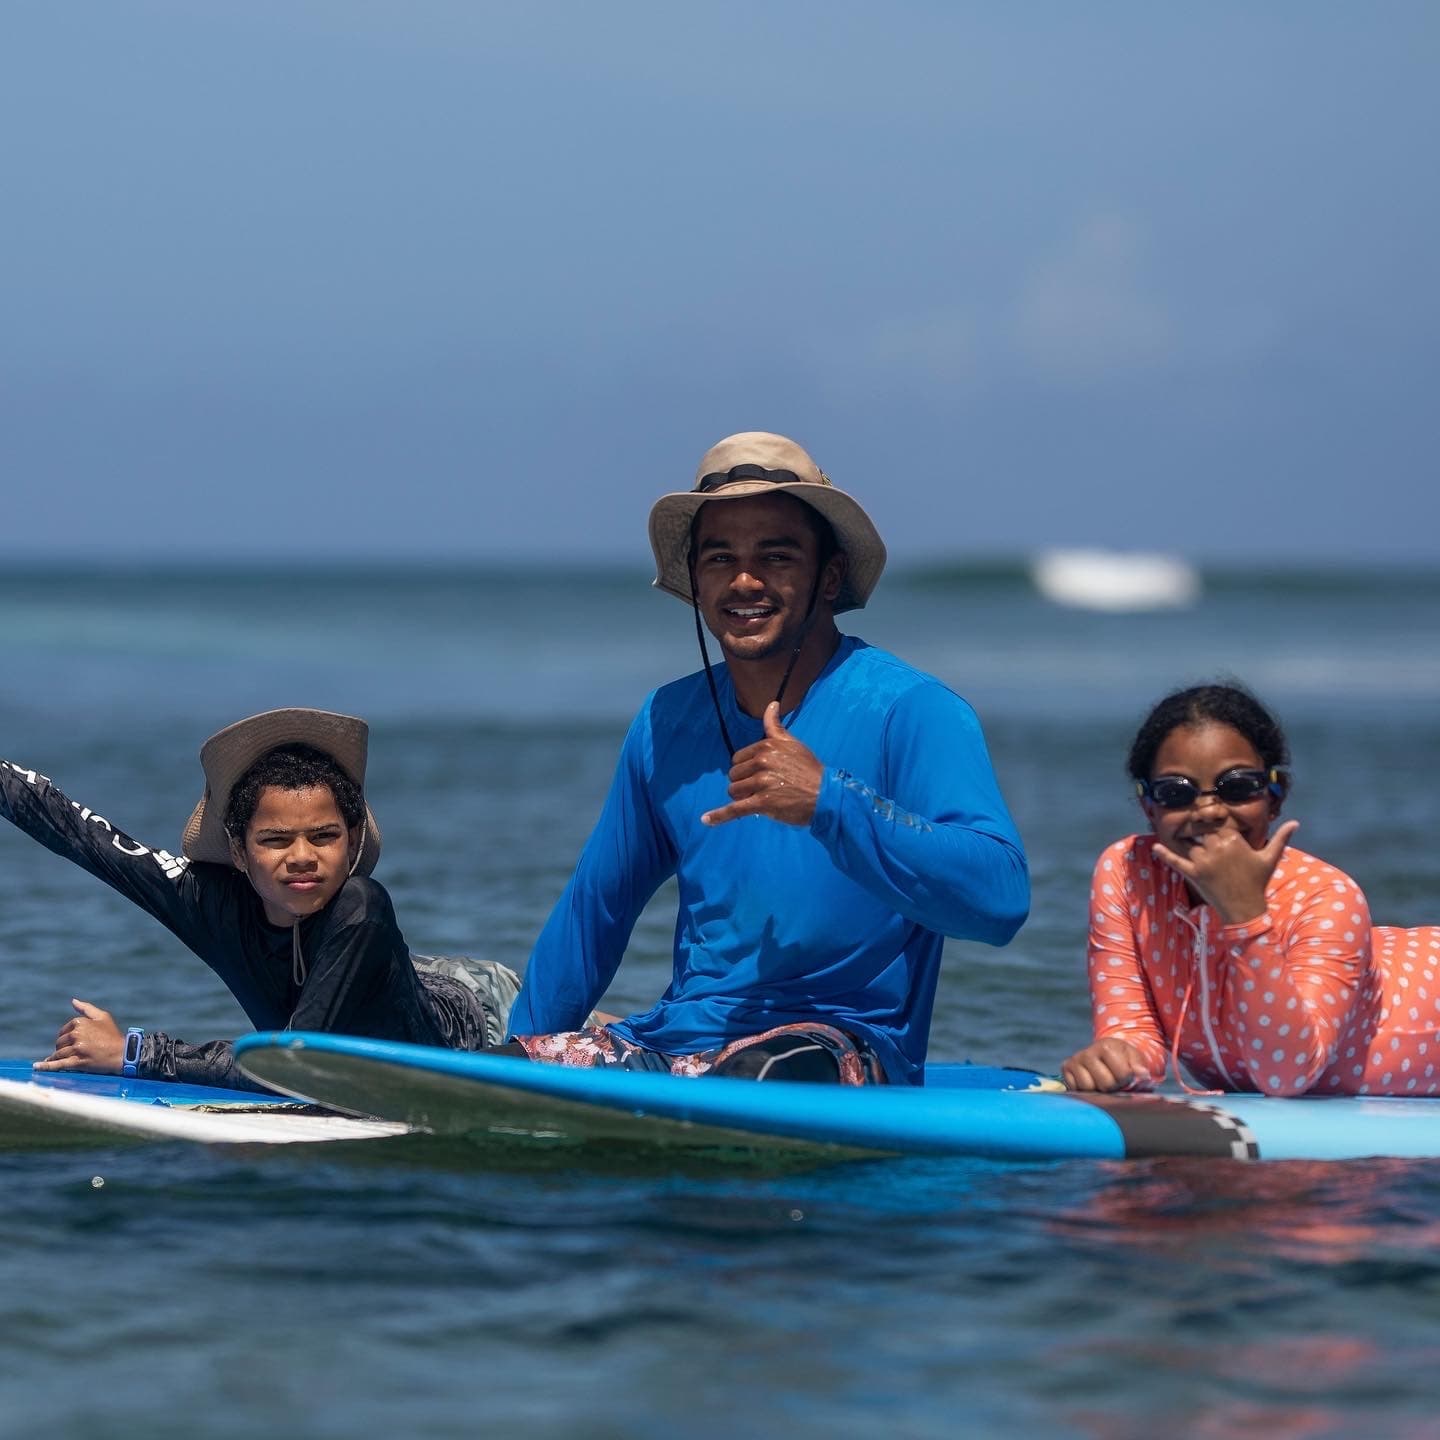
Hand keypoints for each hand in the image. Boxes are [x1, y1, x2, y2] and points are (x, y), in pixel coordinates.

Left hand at [33, 998, 124, 1073]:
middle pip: (59, 1043)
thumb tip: (73, 1001)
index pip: (63, 1032)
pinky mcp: (77, 1062)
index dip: (67, 1038)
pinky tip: (37, 1066)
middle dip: (64, 1048)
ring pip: (58, 1054)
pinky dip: (46, 1066)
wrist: (123, 1053)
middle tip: (76, 1052)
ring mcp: (76, 1049)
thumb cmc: (113, 1034)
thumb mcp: (102, 1016)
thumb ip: (86, 1008)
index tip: (76, 1043)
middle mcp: (76, 1034)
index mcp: (80, 1023)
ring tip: (67, 1060)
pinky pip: (58, 1064)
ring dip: (59, 1057)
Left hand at [701, 702, 824, 827]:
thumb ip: (775, 726)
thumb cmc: (809, 770)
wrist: (826, 795)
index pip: (738, 759)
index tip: (761, 774)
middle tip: (765, 788)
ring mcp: (761, 783)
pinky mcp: (762, 803)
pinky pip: (735, 809)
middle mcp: (762, 762)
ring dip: (743, 797)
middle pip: (734, 775)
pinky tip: (706, 820)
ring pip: (734, 791)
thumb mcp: (792, 743)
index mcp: (766, 746)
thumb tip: (771, 704)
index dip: (747, 769)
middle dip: (744, 783)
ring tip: (762, 798)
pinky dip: (719, 816)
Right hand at [1061, 1037, 1146, 1091]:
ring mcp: (1075, 1060)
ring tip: (1102, 1082)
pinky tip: (1091, 1082)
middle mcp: (1087, 1052)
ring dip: (1098, 1089)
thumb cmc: (1124, 1059)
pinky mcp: (1066, 1068)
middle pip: (1105, 1084)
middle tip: (1114, 1081)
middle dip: (1113, 1086)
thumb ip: (1140, 1067)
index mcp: (1107, 1046)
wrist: (1108, 1053)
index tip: (1127, 1076)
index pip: (1121, 1074)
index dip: (1127, 1080)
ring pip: (1088, 1087)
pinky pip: (1075, 1088)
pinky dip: (1084, 1090)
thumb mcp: (1136, 1059)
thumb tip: (1142, 1075)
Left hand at [1153, 819, 1299, 925]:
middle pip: (1202, 832)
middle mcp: (1217, 848)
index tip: (1212, 825)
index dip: (1214, 825)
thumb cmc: (1257, 882)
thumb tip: (1296, 823)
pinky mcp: (1193, 874)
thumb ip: (1281, 838)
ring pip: (1190, 844)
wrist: (1246, 909)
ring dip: (1188, 843)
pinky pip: (1176, 861)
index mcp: (1234, 841)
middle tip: (1196, 832)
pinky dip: (1164, 854)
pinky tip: (1155, 847)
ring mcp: (1204, 862)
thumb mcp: (1270, 859)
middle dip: (1200, 832)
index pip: (1217, 824)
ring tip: (1182, 839)